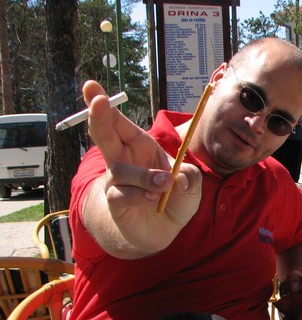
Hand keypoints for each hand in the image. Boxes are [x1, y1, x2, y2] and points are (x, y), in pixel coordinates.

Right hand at [82, 81, 202, 256]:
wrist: (162, 231)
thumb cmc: (173, 199)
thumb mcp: (191, 186)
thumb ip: (190, 177)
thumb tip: (179, 178)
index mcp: (140, 147)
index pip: (121, 123)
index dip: (106, 106)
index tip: (92, 87)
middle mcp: (123, 160)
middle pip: (105, 136)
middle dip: (100, 118)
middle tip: (96, 101)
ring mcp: (116, 181)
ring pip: (122, 171)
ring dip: (145, 176)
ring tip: (164, 183)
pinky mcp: (116, 202)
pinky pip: (123, 194)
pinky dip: (141, 196)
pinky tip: (153, 199)